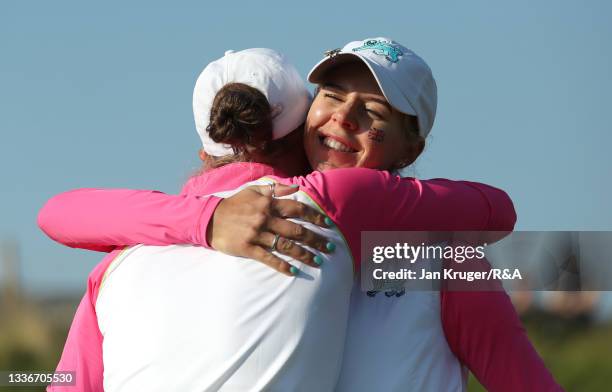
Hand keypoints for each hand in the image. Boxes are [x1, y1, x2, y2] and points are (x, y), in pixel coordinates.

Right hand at [207, 183, 334, 275]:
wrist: (209, 219)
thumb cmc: (235, 204)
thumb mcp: (253, 190)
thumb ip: (276, 188)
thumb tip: (297, 187)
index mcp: (268, 203)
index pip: (297, 209)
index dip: (315, 216)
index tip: (328, 224)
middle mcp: (265, 218)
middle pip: (296, 230)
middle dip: (316, 239)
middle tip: (331, 247)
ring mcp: (256, 234)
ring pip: (286, 245)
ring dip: (304, 254)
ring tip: (319, 261)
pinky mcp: (247, 248)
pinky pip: (267, 258)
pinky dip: (281, 265)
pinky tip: (292, 272)